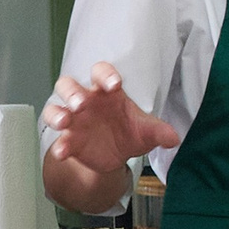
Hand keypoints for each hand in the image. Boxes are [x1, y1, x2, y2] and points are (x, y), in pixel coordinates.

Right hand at [41, 62, 182, 213]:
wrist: (116, 156)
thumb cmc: (129, 132)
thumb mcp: (147, 131)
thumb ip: (159, 131)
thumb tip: (174, 138)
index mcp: (106, 92)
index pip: (101, 73)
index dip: (105, 75)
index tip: (114, 85)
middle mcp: (86, 102)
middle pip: (68, 85)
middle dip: (72, 92)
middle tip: (80, 103)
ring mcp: (73, 121)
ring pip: (54, 108)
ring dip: (57, 113)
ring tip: (65, 122)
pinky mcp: (68, 141)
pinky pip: (58, 140)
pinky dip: (59, 145)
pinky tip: (63, 151)